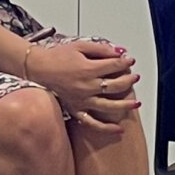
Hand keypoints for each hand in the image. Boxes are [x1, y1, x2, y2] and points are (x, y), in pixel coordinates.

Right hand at [24, 37, 138, 122]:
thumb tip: (119, 52)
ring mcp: (81, 100)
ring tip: (135, 103)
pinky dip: (106, 128)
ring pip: (108, 106)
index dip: (125, 63)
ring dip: (125, 105)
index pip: (114, 66)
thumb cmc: (57, 56)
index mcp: (87, 69)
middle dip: (128, 81)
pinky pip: (92, 122)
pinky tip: (118, 129)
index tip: (129, 61)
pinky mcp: (75, 109)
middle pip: (115, 86)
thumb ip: (101, 49)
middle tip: (134, 77)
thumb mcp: (80, 46)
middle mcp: (86, 87)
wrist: (39, 67)